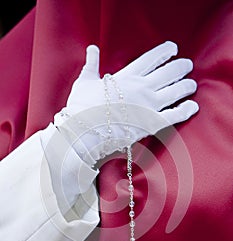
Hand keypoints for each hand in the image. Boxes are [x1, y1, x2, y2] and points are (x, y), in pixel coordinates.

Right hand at [55, 41, 197, 165]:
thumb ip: (91, 64)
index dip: (165, 52)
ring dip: (186, 86)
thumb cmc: (81, 107)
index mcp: (127, 76)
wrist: (84, 131)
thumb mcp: (84, 81)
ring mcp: (149, 106)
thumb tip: (92, 49)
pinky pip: (174, 116)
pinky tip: (193, 106)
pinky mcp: (152, 124)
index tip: (173, 49)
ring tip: (192, 84)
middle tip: (187, 65)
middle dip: (181, 67)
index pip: (151, 59)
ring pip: (175, 91)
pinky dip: (185, 110)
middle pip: (168, 72)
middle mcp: (142, 88)